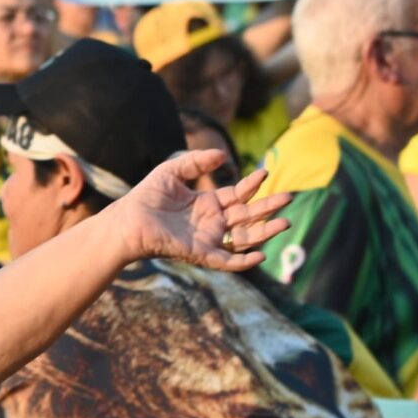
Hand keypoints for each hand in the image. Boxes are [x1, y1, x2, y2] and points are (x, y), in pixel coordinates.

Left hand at [104, 151, 291, 271]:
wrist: (128, 220)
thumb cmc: (147, 196)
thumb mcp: (173, 171)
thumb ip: (197, 162)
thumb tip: (224, 155)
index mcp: (208, 204)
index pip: (238, 196)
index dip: (252, 185)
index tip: (265, 171)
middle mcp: (212, 223)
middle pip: (248, 216)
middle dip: (268, 207)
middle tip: (289, 197)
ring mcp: (208, 239)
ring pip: (244, 238)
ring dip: (265, 232)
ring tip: (285, 222)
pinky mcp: (200, 254)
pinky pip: (227, 261)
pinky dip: (243, 261)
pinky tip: (260, 254)